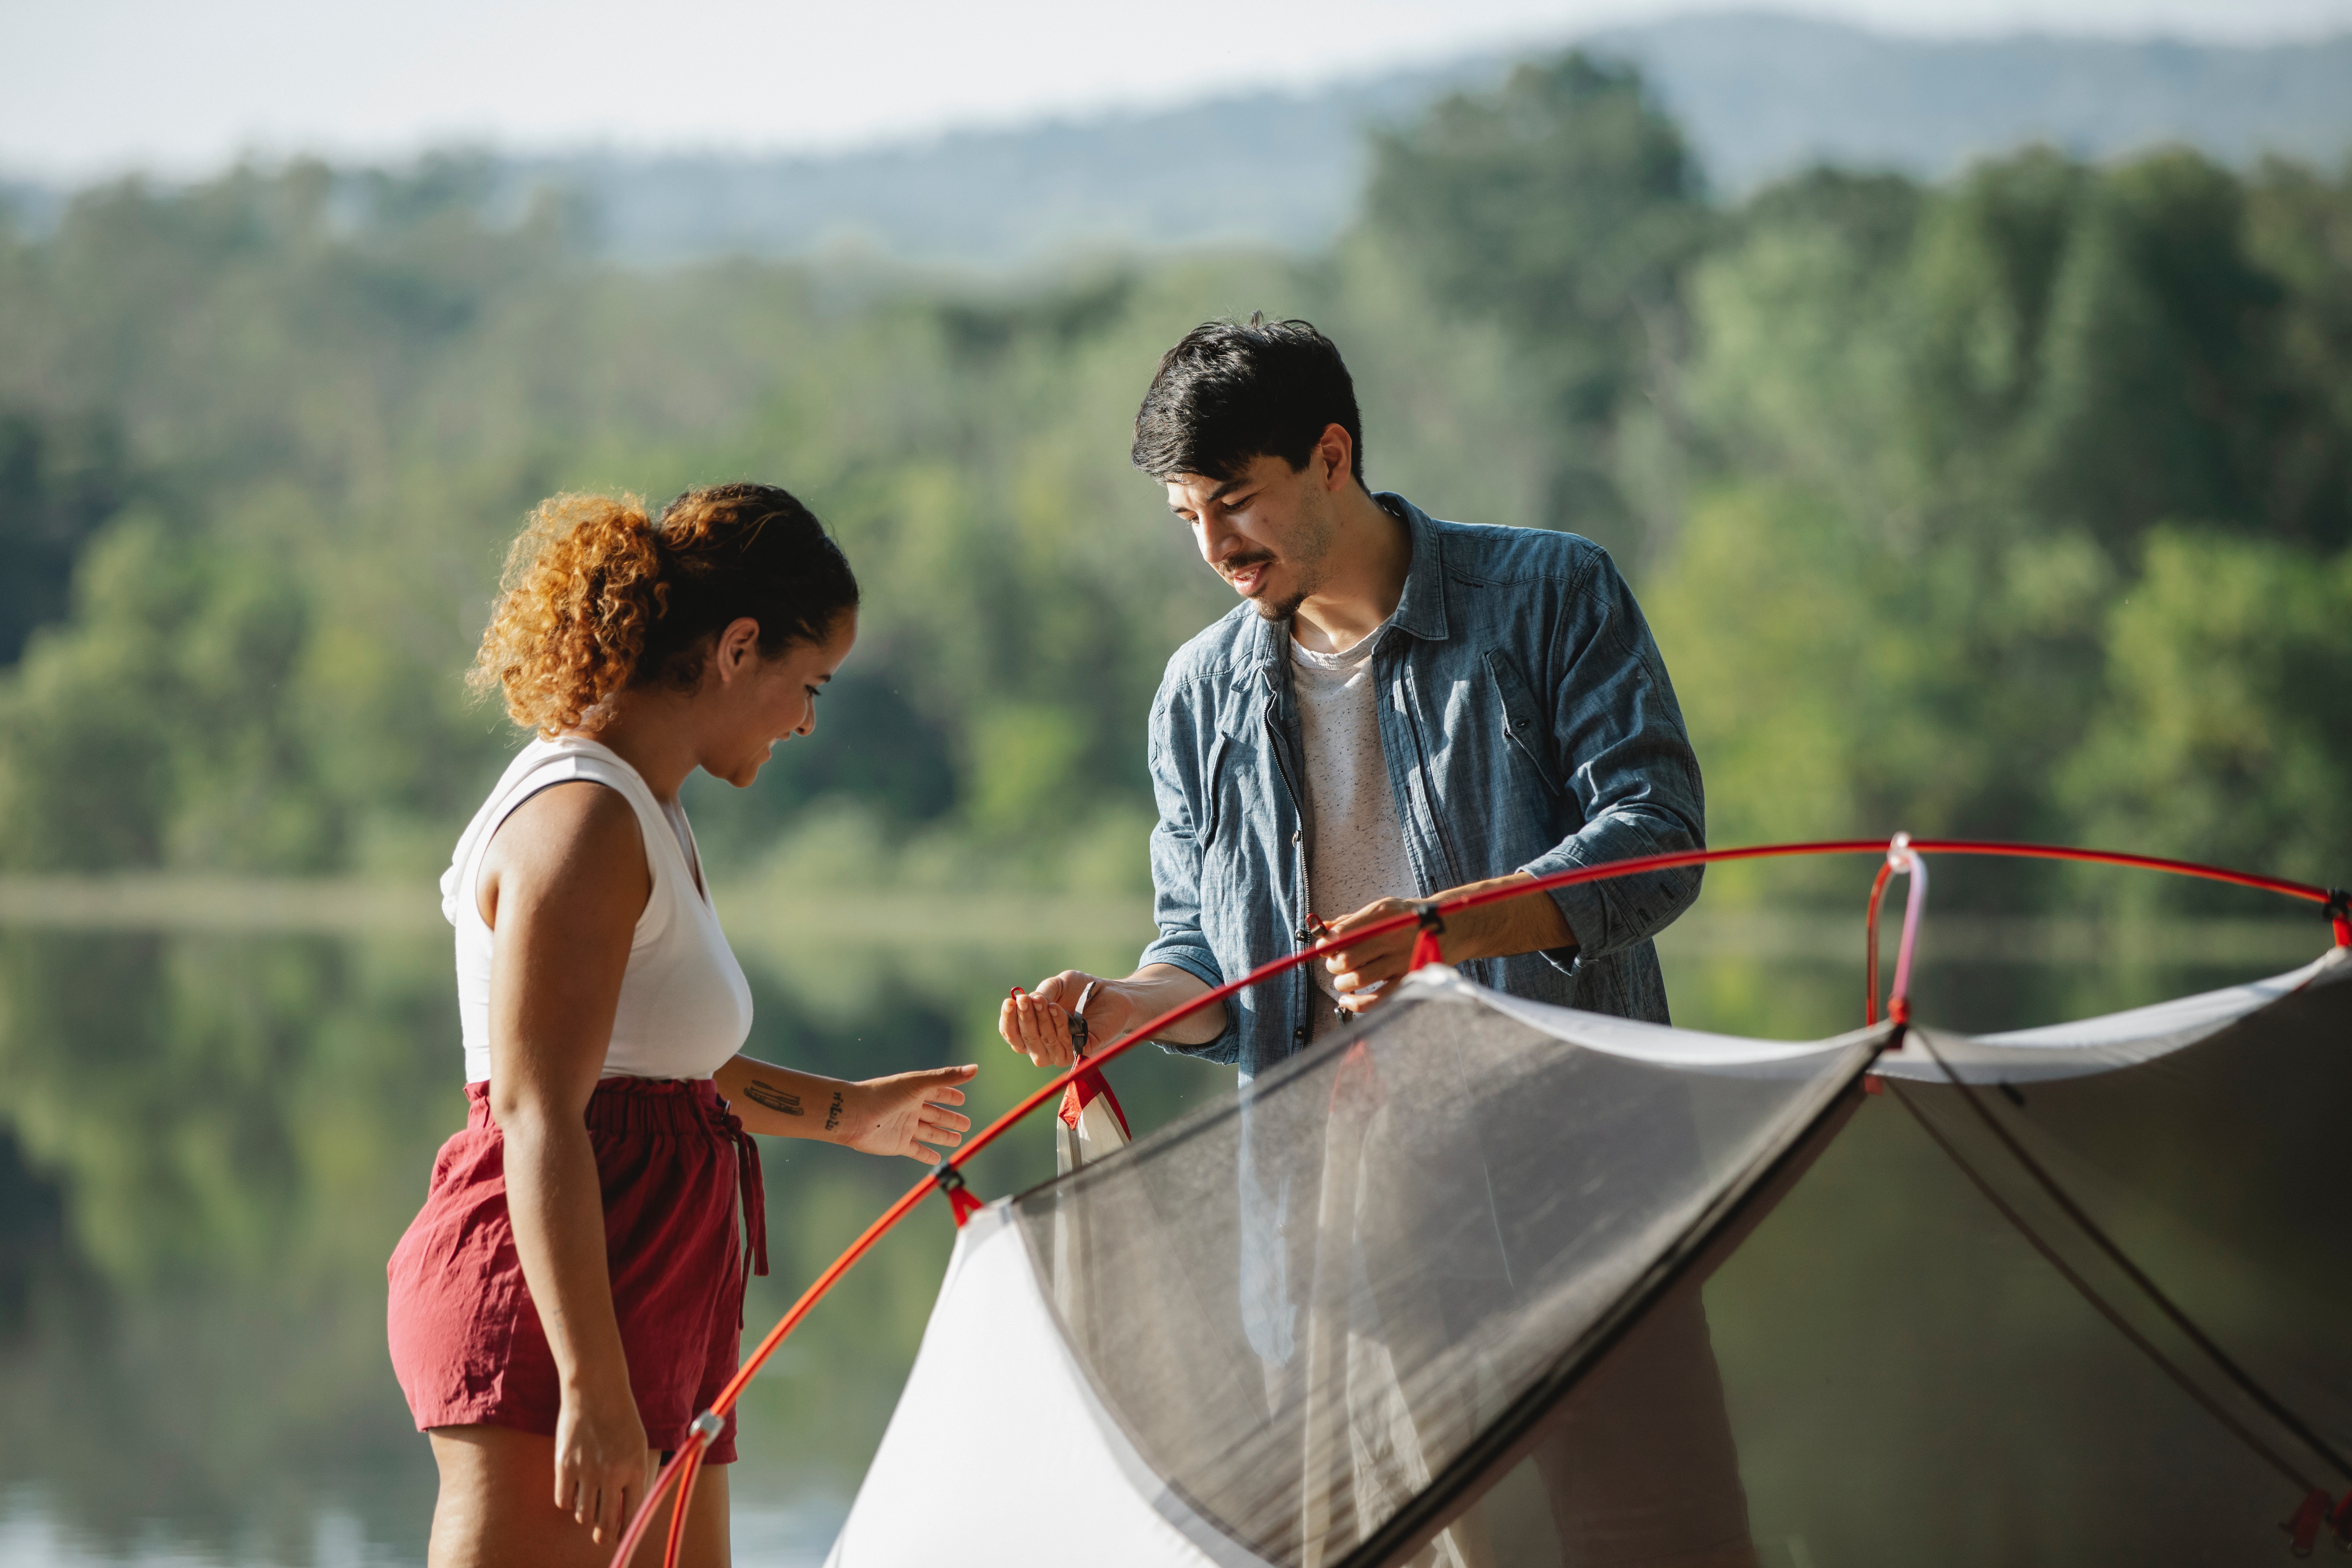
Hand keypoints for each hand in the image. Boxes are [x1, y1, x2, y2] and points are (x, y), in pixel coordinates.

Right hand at [552, 1376, 648, 1546]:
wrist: (596, 1390)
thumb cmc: (620, 1418)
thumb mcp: (638, 1446)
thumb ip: (634, 1477)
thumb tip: (627, 1511)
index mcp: (635, 1469)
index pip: (632, 1515)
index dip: (625, 1531)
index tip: (620, 1537)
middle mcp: (612, 1474)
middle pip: (605, 1523)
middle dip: (603, 1535)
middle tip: (601, 1536)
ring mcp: (586, 1470)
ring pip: (582, 1515)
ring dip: (585, 1513)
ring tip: (588, 1501)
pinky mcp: (564, 1465)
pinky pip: (563, 1501)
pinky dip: (567, 1501)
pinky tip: (573, 1490)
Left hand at [837, 1064, 975, 1163]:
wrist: (854, 1115)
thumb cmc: (884, 1094)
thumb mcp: (918, 1084)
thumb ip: (946, 1077)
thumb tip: (975, 1069)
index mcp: (914, 1091)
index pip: (937, 1092)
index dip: (950, 1096)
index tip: (962, 1099)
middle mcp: (910, 1108)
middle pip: (936, 1115)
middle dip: (951, 1119)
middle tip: (967, 1124)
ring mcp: (905, 1127)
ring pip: (929, 1133)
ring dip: (943, 1136)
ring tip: (958, 1140)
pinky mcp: (898, 1144)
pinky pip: (916, 1150)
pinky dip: (927, 1154)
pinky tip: (936, 1157)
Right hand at [999, 971, 1131, 1069]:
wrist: (1112, 992)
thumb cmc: (1081, 989)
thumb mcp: (1058, 984)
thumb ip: (1042, 992)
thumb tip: (1026, 1001)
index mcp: (1034, 1031)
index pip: (1012, 1034)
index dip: (1008, 1021)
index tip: (1009, 1002)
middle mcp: (1046, 1046)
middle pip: (1025, 1043)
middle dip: (1023, 1020)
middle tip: (1025, 1000)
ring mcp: (1064, 1051)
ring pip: (1043, 1046)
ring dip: (1040, 1023)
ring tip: (1044, 1002)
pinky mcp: (1082, 1052)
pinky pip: (1065, 1046)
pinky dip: (1059, 1027)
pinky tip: (1057, 1009)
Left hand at [1320, 898, 1423, 1015]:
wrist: (1451, 927)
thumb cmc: (1410, 918)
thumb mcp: (1383, 909)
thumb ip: (1352, 920)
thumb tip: (1322, 930)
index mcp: (1381, 915)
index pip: (1342, 934)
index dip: (1326, 946)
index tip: (1323, 950)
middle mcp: (1391, 937)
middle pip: (1346, 959)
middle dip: (1333, 965)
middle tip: (1335, 964)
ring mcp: (1401, 960)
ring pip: (1357, 979)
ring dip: (1341, 983)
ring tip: (1342, 980)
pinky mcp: (1408, 979)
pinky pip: (1377, 1000)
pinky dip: (1356, 1004)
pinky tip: (1347, 1000)